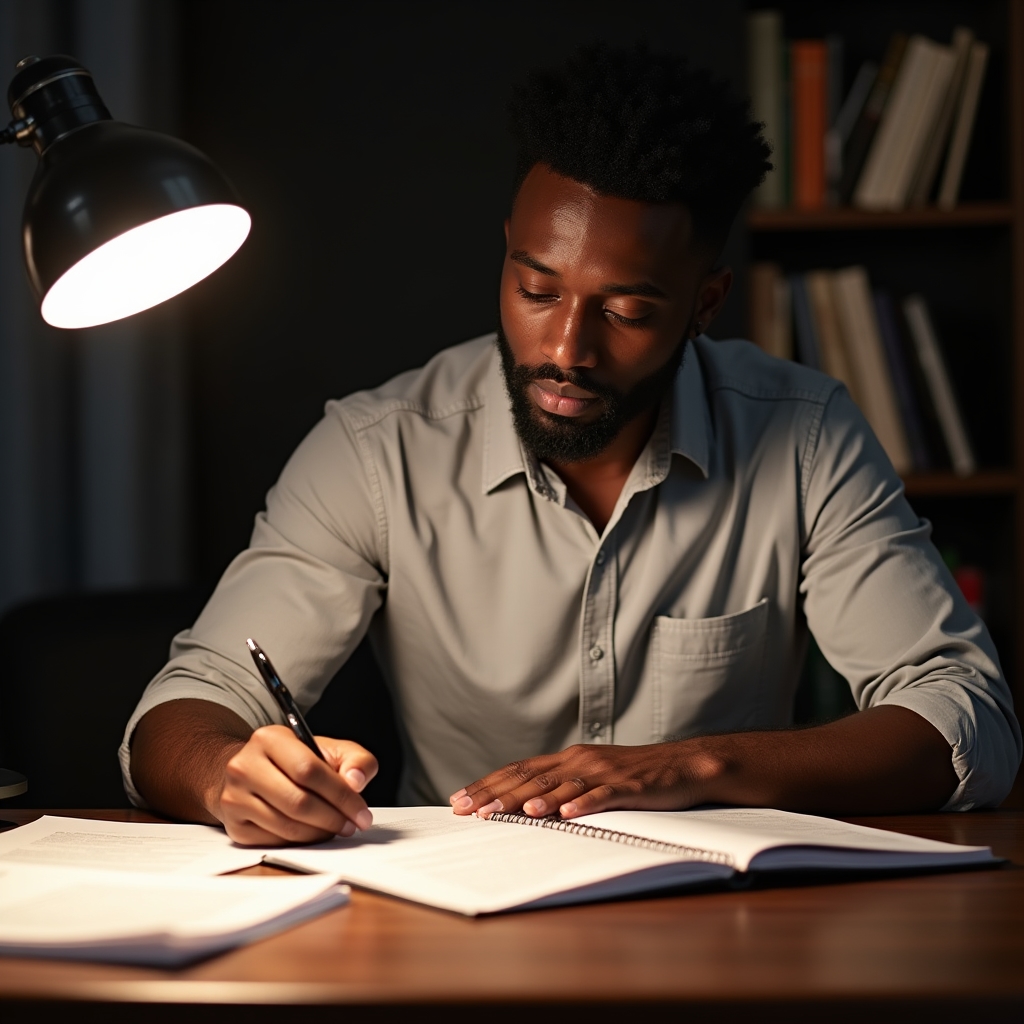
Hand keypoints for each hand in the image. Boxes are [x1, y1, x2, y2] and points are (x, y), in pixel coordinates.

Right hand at [211, 725, 377, 844]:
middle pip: (297, 802)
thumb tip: (356, 781)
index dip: (341, 795)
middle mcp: (244, 766)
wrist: (252, 772)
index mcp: (269, 738)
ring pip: (286, 826)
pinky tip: (312, 832)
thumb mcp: (330, 750)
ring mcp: (234, 796)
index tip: (362, 812)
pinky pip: (273, 841)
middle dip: (333, 818)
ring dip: (319, 832)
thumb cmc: (296, 761)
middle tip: (352, 825)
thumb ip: (355, 760)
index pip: (309, 770)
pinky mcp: (233, 824)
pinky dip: (300, 842)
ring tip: (335, 828)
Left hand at [449, 742, 712, 819]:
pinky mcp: (628, 786)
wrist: (683, 765)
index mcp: (568, 758)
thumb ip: (560, 784)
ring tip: (507, 812)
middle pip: (532, 777)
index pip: (518, 769)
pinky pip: (602, 796)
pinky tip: (565, 815)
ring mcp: (604, 772)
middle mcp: (580, 761)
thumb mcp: (592, 775)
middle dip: (498, 794)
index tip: (460, 799)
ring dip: (532, 799)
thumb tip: (524, 803)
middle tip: (470, 810)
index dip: (488, 783)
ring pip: (561, 786)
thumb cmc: (636, 775)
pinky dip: (582, 805)